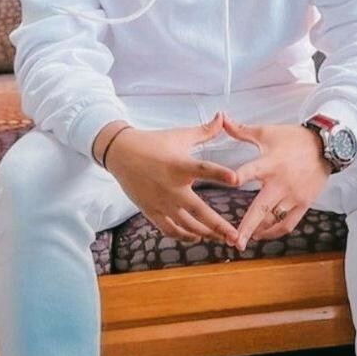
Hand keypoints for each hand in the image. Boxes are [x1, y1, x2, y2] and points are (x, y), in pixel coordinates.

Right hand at [105, 111, 241, 244]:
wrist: (120, 153)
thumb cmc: (153, 142)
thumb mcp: (179, 136)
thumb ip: (204, 131)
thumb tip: (223, 116)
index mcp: (180, 166)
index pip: (204, 169)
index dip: (220, 174)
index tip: (236, 179)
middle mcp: (171, 187)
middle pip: (199, 211)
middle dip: (219, 226)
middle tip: (235, 237)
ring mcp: (161, 202)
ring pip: (186, 225)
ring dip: (205, 233)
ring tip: (222, 239)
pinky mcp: (151, 211)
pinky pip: (170, 229)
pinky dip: (184, 236)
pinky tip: (197, 237)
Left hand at [223, 114, 332, 249]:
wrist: (326, 147)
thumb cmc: (294, 139)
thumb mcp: (268, 132)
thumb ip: (242, 131)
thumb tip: (222, 118)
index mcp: (270, 163)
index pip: (251, 171)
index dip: (239, 176)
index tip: (229, 183)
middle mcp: (282, 182)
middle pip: (262, 208)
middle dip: (247, 227)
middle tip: (234, 242)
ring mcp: (294, 195)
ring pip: (274, 219)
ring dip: (258, 231)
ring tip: (243, 240)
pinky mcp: (304, 203)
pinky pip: (288, 223)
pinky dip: (274, 231)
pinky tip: (262, 235)